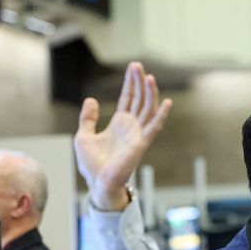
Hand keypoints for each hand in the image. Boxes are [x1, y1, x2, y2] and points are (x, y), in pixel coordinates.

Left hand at [75, 61, 172, 210]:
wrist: (98, 183)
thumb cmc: (92, 164)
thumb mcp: (83, 136)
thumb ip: (88, 118)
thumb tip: (91, 99)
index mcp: (119, 124)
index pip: (128, 99)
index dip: (131, 83)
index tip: (133, 68)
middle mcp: (131, 127)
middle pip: (139, 100)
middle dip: (139, 82)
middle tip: (138, 65)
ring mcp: (138, 135)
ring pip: (148, 109)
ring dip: (149, 93)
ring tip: (149, 77)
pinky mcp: (141, 144)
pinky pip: (154, 128)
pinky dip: (161, 115)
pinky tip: (167, 102)